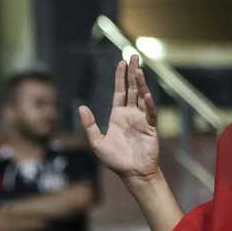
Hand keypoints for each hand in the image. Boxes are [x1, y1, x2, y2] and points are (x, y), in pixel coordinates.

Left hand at [78, 55, 160, 187]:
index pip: (119, 92)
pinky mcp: (150, 128)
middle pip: (132, 89)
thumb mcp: (97, 142)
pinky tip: (145, 94)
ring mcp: (141, 119)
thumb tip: (81, 107)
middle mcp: (131, 114)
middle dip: (132, 73)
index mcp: (118, 116)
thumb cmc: (115, 159)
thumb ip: (89, 125)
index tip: (121, 63)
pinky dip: (148, 104)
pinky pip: (150, 113)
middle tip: (133, 56)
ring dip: (140, 84)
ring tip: (138, 70)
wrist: (131, 173)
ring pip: (141, 97)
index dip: (120, 78)